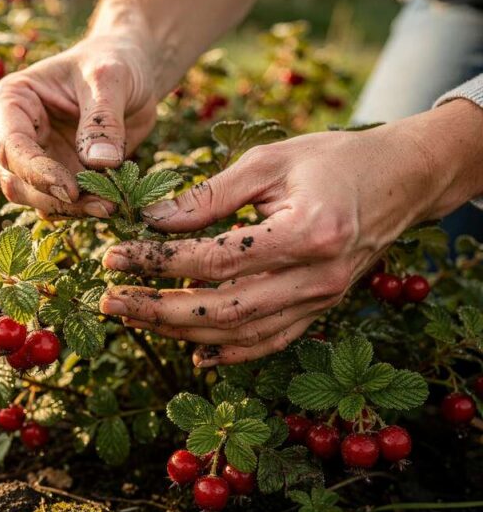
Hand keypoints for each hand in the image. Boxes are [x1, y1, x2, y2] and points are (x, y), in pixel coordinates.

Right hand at [0, 34, 158, 217]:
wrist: (130, 73)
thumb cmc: (112, 63)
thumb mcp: (110, 78)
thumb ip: (103, 119)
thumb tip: (99, 163)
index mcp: (10, 101)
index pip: (10, 145)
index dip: (36, 172)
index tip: (71, 189)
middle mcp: (11, 134)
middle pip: (16, 180)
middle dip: (55, 197)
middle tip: (101, 204)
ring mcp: (31, 160)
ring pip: (35, 198)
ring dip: (70, 209)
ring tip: (110, 205)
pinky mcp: (54, 178)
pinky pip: (59, 204)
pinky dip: (82, 210)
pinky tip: (111, 204)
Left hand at [97, 100, 482, 366]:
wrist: (403, 178)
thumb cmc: (334, 159)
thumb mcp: (269, 161)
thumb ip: (210, 196)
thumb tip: (152, 222)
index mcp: (306, 233)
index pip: (215, 259)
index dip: (157, 261)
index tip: (112, 258)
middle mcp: (317, 277)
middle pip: (223, 308)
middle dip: (157, 309)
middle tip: (108, 300)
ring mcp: (323, 300)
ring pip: (242, 332)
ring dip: (182, 331)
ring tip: (134, 318)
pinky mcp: (323, 309)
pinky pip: (272, 341)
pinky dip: (231, 352)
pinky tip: (194, 352)